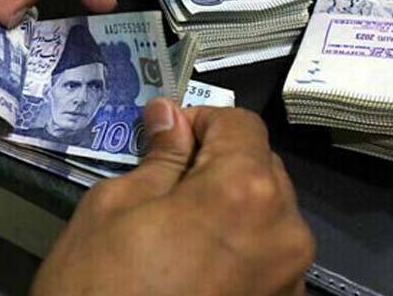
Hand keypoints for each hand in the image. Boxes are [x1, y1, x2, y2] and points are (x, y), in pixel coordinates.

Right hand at [32, 99, 313, 295]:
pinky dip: (240, 248)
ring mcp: (291, 281)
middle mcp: (287, 232)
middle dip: (219, 164)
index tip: (166, 139)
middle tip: (166, 186)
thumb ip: (159, 157)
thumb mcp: (114, 208)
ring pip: (269, 215)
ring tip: (180, 233)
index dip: (201, 121)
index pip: (241, 124)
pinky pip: (268, 259)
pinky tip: (197, 270)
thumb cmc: (100, 290)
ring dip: (231, 207)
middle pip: (262, 168)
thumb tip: (170, 114)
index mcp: (246, 191)